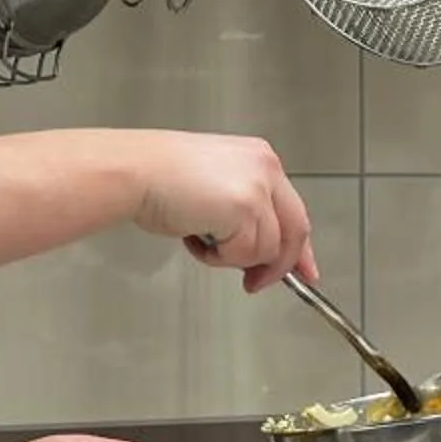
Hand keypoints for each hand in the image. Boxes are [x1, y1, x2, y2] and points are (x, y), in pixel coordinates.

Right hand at [130, 133, 315, 292]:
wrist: (135, 171)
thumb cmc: (160, 178)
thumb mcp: (216, 188)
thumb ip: (246, 213)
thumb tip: (263, 253)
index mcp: (262, 159)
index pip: (295, 211)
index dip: (299, 248)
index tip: (305, 270)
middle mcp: (267, 169)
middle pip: (295, 231)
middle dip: (278, 266)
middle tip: (256, 283)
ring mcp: (258, 189)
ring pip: (267, 249)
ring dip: (231, 256)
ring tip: (199, 236)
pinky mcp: (246, 209)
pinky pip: (244, 254)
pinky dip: (218, 257)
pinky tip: (194, 236)